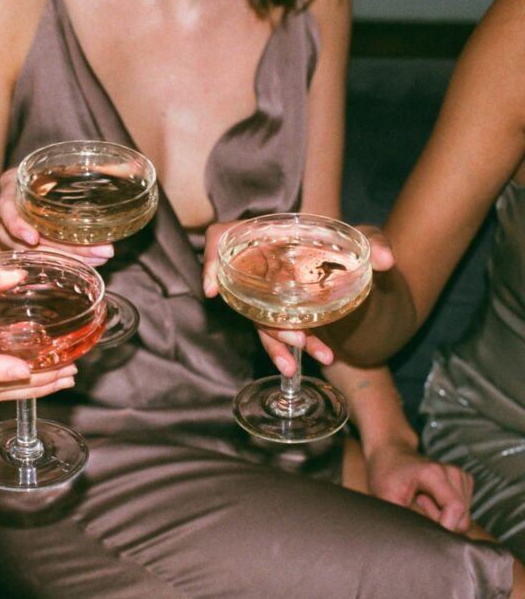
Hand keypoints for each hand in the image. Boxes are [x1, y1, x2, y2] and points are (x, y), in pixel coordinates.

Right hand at [0, 168, 113, 266]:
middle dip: (63, 249)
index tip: (34, 239)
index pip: (5, 209)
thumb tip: (131, 165)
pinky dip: (65, 262)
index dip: (17, 225)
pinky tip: (88, 264)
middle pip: (26, 239)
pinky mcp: (24, 247)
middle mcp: (6, 213)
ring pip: (34, 255)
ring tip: (99, 258)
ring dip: (68, 259)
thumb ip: (89, 168)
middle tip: (100, 252)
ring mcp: (11, 234)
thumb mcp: (61, 165)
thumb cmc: (48, 173)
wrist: (36, 185)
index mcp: (11, 187)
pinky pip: (41, 260)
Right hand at [201, 221, 395, 375]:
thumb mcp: (363, 237)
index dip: (212, 261)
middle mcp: (261, 264)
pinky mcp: (279, 313)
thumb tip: (386, 260)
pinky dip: (289, 349)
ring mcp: (267, 292)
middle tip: (297, 339)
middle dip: (267, 321)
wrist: (365, 270)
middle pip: (242, 292)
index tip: (211, 290)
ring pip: (259, 320)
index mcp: (269, 236)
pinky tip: (311, 361)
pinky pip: (275, 333)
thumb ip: (374, 242)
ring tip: (305, 360)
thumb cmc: (353, 246)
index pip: (223, 238)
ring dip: (279, 343)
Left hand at [364, 440, 472, 533]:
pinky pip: (463, 511)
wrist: (390, 453)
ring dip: (442, 516)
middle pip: (462, 517)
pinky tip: (429, 498)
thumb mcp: (384, 497)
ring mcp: (461, 476)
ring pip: (463, 517)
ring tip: (421, 500)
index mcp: (434, 474)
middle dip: (440, 522)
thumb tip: (412, 541)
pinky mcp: (463, 481)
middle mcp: (453, 472)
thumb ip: (401, 519)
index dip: (445, 527)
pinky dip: (446, 511)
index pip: (455, 508)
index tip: (427, 534)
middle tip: (417, 506)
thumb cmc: (384, 474)